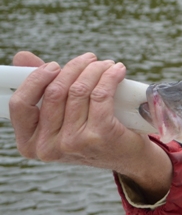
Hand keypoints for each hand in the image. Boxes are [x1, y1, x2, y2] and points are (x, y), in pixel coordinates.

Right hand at [9, 51, 171, 201]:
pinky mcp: (100, 136)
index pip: (20, 104)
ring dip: (95, 69)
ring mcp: (73, 142)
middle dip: (74, 68)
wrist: (127, 157)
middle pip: (55, 92)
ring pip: (79, 90)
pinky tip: (117, 71)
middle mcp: (48, 146)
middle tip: (89, 59)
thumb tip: (22, 57)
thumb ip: (41, 89)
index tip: (54, 65)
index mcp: (30, 143)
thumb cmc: (91, 133)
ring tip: (106, 65)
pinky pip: (101, 95)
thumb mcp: (61, 117)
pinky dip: (110, 77)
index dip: (36, 79)